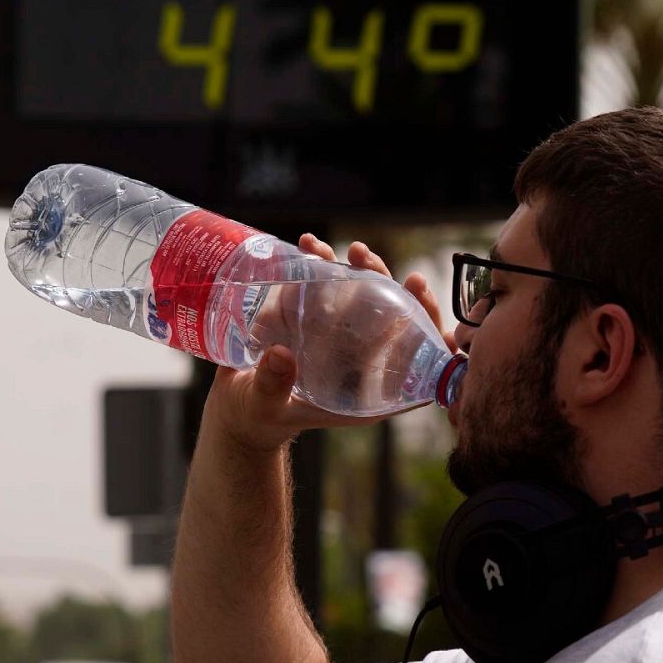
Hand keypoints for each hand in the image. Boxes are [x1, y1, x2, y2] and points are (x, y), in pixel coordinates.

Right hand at [203, 234, 453, 453]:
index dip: (429, 333)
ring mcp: (341, 339)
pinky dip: (324, 263)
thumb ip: (273, 386)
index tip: (420, 300)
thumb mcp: (265, 407)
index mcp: (365, 393)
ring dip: (366, 270)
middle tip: (373, 263)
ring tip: (352, 251)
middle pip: (397, 324)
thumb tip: (281, 355)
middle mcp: (361, 363)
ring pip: (370, 300)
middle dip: (396, 288)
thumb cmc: (256, 418)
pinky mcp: (316, 320)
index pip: (414, 365)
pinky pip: (330, 288)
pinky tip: (308, 245)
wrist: (234, 408)